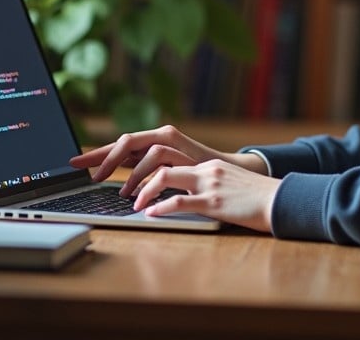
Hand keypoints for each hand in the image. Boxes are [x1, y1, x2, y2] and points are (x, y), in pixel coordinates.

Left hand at [69, 126, 274, 229]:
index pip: (143, 144)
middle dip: (112, 159)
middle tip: (88, 174)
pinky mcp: (214, 200)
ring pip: (162, 172)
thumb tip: (150, 188)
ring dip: (140, 187)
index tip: (82, 157)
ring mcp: (205, 179)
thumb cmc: (242, 195)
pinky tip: (150, 214)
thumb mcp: (210, 179)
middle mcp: (195, 162)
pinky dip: (162, 206)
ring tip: (129, 203)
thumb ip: (184, 179)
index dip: (110, 150)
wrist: (277, 199)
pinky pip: (181, 200)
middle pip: (145, 148)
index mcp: (191, 155)